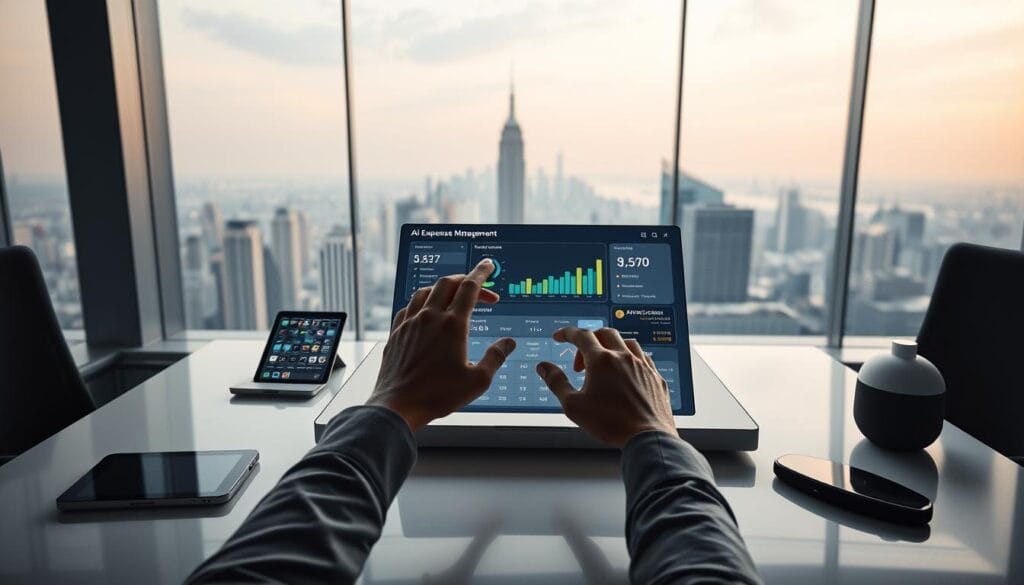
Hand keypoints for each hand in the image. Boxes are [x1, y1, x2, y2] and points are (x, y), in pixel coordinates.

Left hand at [367, 259, 515, 430]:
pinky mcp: (397, 333)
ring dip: (442, 288)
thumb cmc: (437, 395)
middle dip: (465, 280)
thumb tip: (508, 343)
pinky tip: (425, 312)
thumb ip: (496, 358)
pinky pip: (409, 306)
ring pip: (426, 291)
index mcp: (452, 325)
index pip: (469, 288)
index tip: (488, 266)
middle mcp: (429, 318)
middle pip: (447, 283)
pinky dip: (422, 302)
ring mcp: (410, 324)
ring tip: (452, 296)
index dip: (481, 273)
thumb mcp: (477, 381)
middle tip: (479, 289)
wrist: (398, 406)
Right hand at [536, 327, 675, 447]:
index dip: (567, 334)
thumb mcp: (573, 405)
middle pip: (605, 334)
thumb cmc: (610, 423)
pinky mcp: (655, 377)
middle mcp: (624, 357)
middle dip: (588, 341)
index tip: (560, 337)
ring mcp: (642, 365)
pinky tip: (627, 370)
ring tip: (604, 363)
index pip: (581, 336)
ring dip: (611, 346)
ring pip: (627, 342)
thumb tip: (543, 367)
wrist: (647, 437)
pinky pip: (643, 357)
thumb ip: (557, 382)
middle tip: (580, 361)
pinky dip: (631, 358)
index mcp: (602, 361)